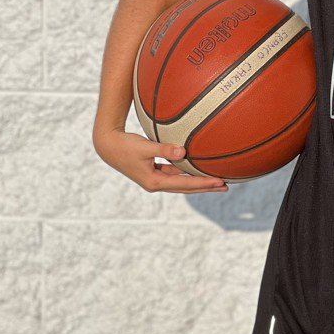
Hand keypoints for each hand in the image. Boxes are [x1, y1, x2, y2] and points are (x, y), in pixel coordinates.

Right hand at [93, 129, 228, 193]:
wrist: (107, 146)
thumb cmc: (125, 145)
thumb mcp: (144, 147)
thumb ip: (163, 149)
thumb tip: (183, 151)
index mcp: (154, 181)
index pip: (184, 184)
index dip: (203, 183)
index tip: (219, 182)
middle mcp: (156, 183)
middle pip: (186, 188)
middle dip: (205, 187)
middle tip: (225, 186)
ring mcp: (155, 178)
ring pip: (182, 181)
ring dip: (198, 181)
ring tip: (216, 180)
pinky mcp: (154, 172)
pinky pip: (175, 173)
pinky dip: (187, 172)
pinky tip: (197, 169)